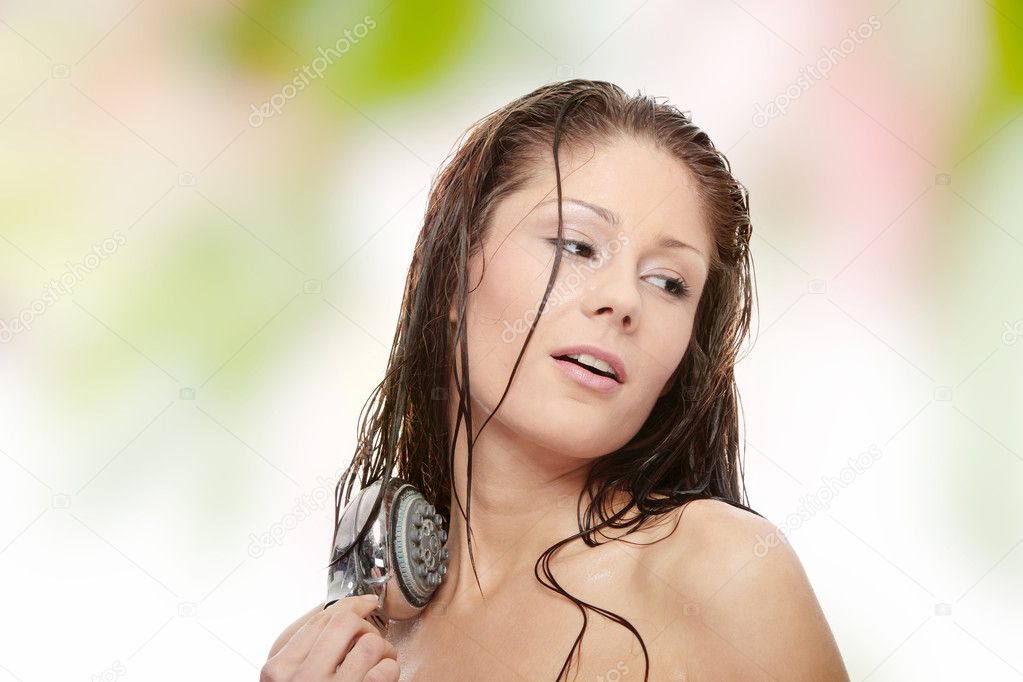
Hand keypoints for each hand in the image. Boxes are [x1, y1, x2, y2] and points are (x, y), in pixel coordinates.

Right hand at [261, 595, 398, 680]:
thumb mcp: (287, 678)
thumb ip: (302, 651)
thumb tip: (340, 611)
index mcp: (279, 669)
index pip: (319, 620)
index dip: (350, 605)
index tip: (366, 602)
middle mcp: (301, 678)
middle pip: (345, 623)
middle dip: (365, 625)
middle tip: (369, 638)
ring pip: (370, 643)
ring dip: (383, 649)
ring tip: (380, 660)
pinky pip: (385, 670)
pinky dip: (390, 668)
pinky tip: (383, 674)